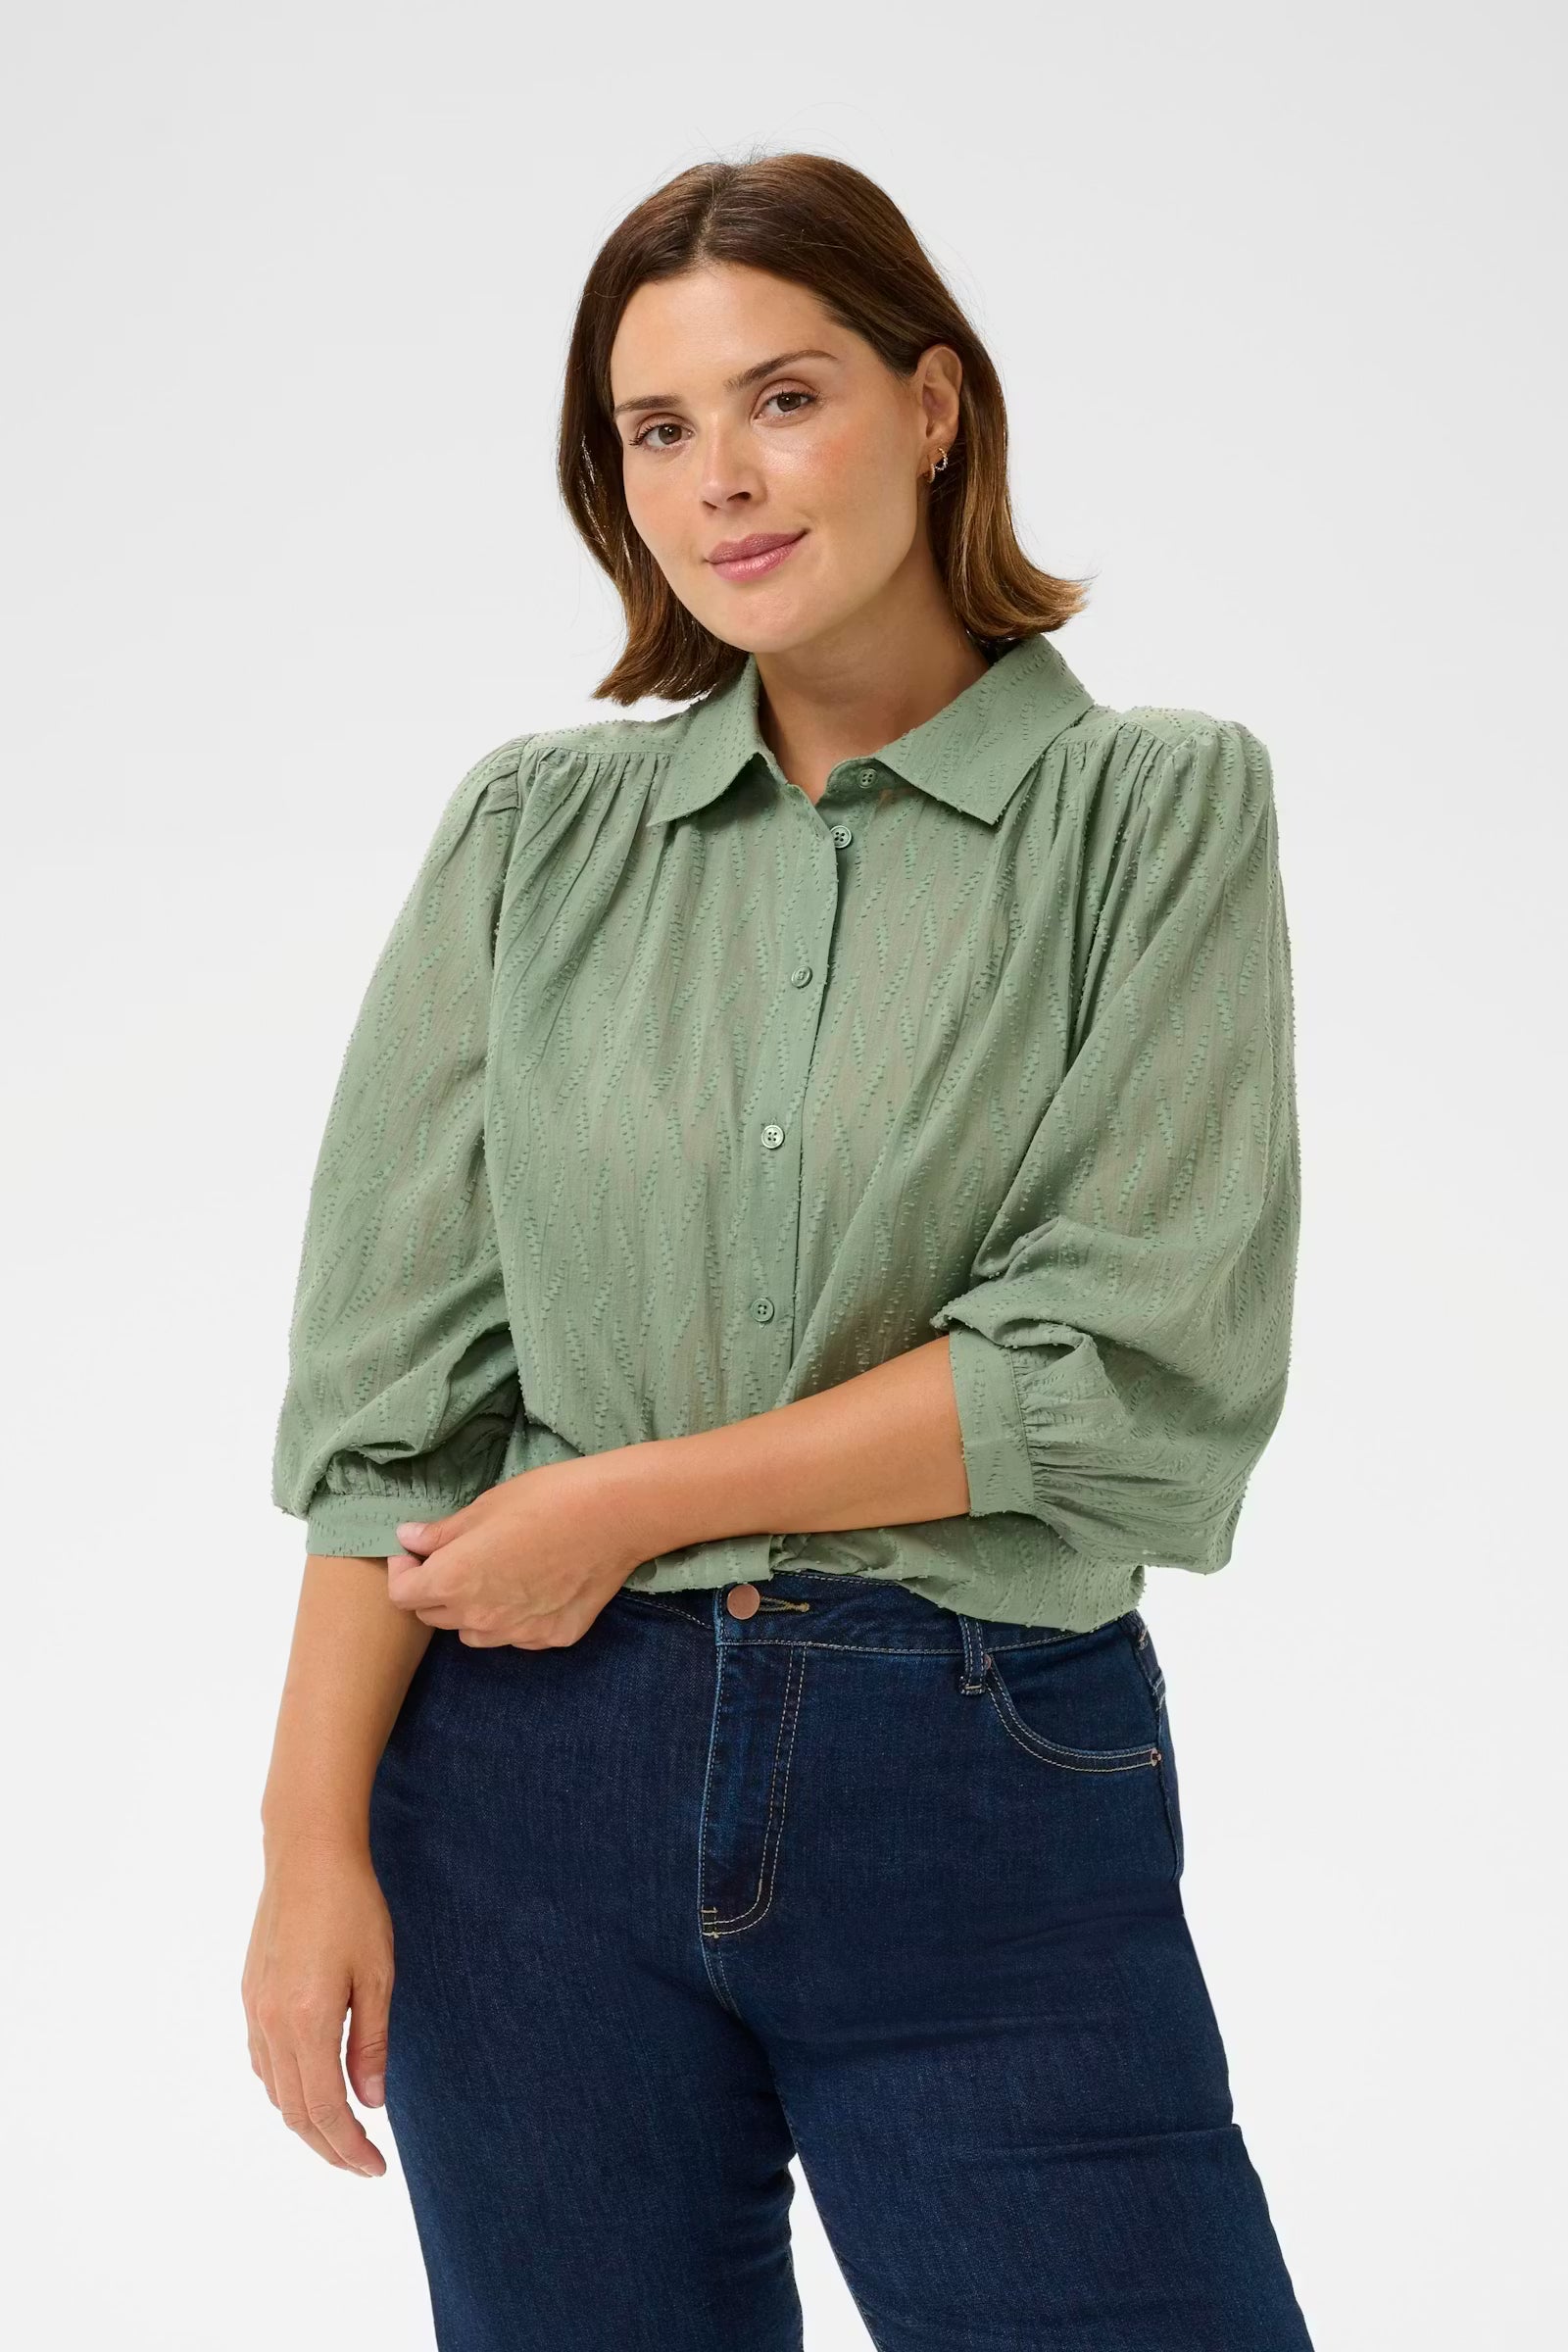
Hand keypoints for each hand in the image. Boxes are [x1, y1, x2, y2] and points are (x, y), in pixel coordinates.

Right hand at [242, 1836, 391, 2176]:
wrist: (307, 1855)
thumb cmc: (352, 1907)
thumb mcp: (378, 1975)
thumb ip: (372, 2043)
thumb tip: (372, 2103)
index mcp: (308, 2022)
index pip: (325, 2109)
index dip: (349, 2147)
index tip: (375, 2168)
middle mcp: (272, 2025)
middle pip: (295, 2111)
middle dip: (328, 2146)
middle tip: (361, 2163)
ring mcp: (255, 2011)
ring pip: (275, 2090)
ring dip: (305, 2121)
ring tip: (341, 2132)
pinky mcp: (250, 1995)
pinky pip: (262, 2062)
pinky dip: (286, 2088)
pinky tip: (309, 2087)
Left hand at [384, 1452, 653, 1647]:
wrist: (615, 1516)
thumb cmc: (547, 1499)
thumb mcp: (485, 1507)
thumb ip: (443, 1533)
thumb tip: (408, 1539)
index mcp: (455, 1581)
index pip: (403, 1595)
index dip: (403, 1571)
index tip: (415, 1552)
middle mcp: (480, 1618)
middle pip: (435, 1617)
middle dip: (434, 1589)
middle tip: (456, 1559)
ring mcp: (518, 1634)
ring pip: (475, 1633)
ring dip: (472, 1610)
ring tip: (496, 1576)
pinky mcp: (552, 1638)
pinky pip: (517, 1635)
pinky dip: (515, 1617)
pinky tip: (535, 1587)